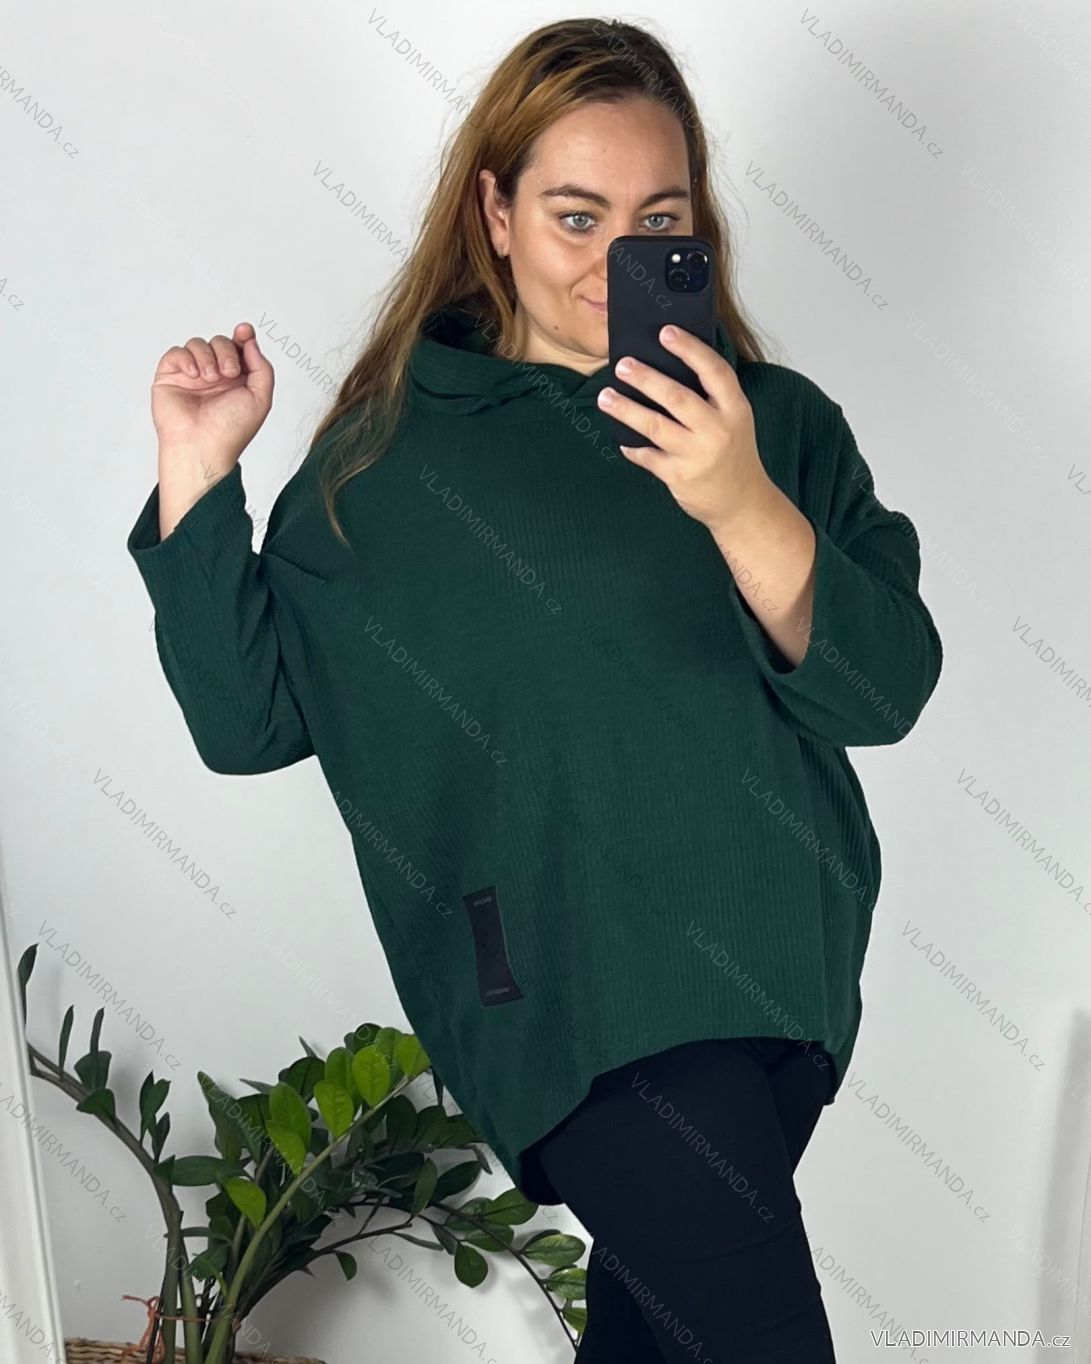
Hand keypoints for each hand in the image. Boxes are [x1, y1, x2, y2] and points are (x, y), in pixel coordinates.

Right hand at [150, 321, 273, 479]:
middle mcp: (215, 375)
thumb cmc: (232, 429)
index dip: (242, 336)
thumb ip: (262, 367)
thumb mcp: (261, 398)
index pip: (239, 348)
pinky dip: (186, 358)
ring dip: (207, 356)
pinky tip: (194, 375)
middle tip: (229, 372)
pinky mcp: (170, 376)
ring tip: (209, 378)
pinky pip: (176, 352)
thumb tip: (250, 340)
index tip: (244, 330)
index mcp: (237, 380)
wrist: (203, 446)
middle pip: (220, 341)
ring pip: (198, 344)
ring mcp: (192, 375)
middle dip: (226, 351)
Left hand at [597, 324, 772, 533]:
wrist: (743, 502)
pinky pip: (648, 457)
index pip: (714, 371)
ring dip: (627, 410)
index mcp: (735, 409)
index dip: (690, 349)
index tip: (666, 332)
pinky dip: (632, 447)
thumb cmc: (734, 454)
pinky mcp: (680, 476)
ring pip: (656, 427)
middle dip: (646, 378)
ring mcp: (698, 455)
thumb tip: (669, 365)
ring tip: (606, 397)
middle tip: (622, 365)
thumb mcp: (735, 420)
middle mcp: (718, 430)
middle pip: (677, 398)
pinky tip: (621, 439)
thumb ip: (712, 396)